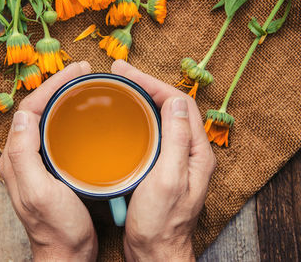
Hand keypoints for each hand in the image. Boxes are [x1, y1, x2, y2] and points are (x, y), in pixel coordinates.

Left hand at [0, 62, 97, 261]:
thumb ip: (24, 154)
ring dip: (63, 97)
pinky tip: (84, 116)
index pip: (30, 108)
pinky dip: (70, 117)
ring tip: (84, 85)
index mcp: (17, 157)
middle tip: (82, 72)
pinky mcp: (53, 167)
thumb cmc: (57, 228)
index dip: (52, 85)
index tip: (76, 71)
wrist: (67, 252)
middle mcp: (24, 155)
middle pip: (37, 109)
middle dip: (58, 85)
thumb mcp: (39, 191)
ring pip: (48, 118)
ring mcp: (39, 161)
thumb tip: (24, 114)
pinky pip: (57, 133)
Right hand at [111, 60, 215, 261]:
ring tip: (121, 86)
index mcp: (196, 152)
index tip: (129, 73)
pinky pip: (151, 133)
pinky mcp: (160, 166)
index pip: (180, 104)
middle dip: (146, 86)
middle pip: (170, 107)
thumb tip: (176, 101)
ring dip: (141, 99)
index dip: (155, 84)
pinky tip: (124, 117)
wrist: (154, 250)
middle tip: (121, 72)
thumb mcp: (169, 178)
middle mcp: (188, 151)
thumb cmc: (161, 221)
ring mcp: (174, 158)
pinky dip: (137, 118)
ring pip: (160, 118)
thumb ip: (177, 139)